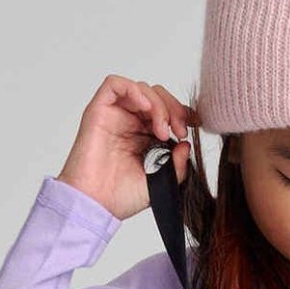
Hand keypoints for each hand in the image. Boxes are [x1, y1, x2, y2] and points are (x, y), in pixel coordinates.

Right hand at [55, 74, 196, 219]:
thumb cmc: (119, 197)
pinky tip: (145, 109)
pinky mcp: (99, 111)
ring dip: (158, 104)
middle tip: (180, 131)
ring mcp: (115, 115)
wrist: (95, 204)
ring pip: (141, 89)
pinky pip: (114, 84)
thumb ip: (177, 165)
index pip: (166, 111)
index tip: (195, 126)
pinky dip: (134, 90)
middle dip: (173, 108)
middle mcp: (129, 123)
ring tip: (162, 130)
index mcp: (143, 137)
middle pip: (156, 96)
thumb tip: (187, 144)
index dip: (182, 112)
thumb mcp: (160, 182)